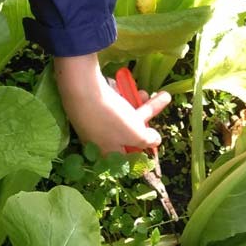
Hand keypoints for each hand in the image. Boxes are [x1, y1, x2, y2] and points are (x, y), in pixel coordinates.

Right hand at [54, 54, 169, 153]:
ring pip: (122, 116)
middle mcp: (99, 141)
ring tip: (151, 92)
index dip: (144, 148)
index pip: (129, 158)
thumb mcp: (135, 134)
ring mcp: (94, 123)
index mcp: (108, 154)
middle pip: (128, 133)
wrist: (82, 89)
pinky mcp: (90, 107)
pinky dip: (124, 98)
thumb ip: (147, 140)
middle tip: (163, 99)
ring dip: (140, 104)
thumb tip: (155, 141)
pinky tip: (131, 87)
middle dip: (147, 116)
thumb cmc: (111, 118)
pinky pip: (112, 106)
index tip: (154, 136)